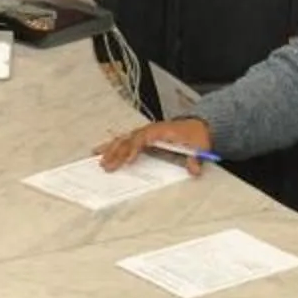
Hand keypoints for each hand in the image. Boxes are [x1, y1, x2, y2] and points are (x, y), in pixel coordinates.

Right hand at [95, 116, 211, 173]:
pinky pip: (124, 141)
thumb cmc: (195, 137)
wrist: (196, 127)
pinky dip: (112, 146)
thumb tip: (194, 169)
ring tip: (98, 159)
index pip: (144, 138)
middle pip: (129, 139)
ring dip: (111, 149)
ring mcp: (144, 133)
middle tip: (106, 165)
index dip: (135, 149)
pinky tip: (99, 151)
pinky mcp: (141, 138)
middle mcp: (150, 130)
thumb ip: (196, 159)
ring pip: (124, 139)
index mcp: (161, 131)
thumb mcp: (200, 147)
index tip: (127, 161)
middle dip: (117, 152)